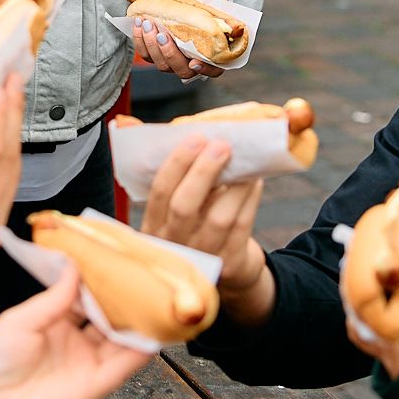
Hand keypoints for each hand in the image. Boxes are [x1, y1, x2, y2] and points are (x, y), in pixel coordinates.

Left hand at [0, 272, 150, 398]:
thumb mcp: (19, 321)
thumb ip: (52, 298)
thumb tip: (74, 267)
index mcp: (49, 324)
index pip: (80, 297)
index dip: (96, 280)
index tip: (111, 259)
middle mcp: (71, 342)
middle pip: (104, 316)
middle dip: (121, 297)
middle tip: (140, 273)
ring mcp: (85, 363)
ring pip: (120, 337)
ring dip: (137, 320)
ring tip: (156, 296)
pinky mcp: (96, 385)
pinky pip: (125, 364)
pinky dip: (142, 349)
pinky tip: (156, 331)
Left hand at [133, 19, 222, 81]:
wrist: (188, 8)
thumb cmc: (206, 12)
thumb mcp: (217, 11)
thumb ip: (222, 16)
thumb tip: (229, 16)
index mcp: (212, 58)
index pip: (213, 71)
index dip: (204, 70)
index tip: (195, 63)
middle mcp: (192, 66)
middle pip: (180, 69)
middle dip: (169, 52)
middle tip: (162, 34)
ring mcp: (173, 63)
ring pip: (161, 64)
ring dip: (151, 44)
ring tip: (147, 23)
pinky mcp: (156, 56)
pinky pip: (146, 55)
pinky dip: (140, 40)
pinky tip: (139, 24)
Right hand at [143, 137, 271, 323]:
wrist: (225, 272)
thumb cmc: (195, 225)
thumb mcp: (173, 207)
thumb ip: (169, 173)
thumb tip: (144, 126)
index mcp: (153, 227)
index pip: (159, 193)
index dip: (176, 164)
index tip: (196, 138)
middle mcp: (174, 244)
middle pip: (184, 207)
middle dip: (203, 172)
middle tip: (222, 146)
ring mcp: (202, 257)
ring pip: (219, 218)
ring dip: (235, 185)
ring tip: (245, 163)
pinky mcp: (230, 263)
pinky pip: (242, 226)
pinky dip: (250, 199)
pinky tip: (254, 181)